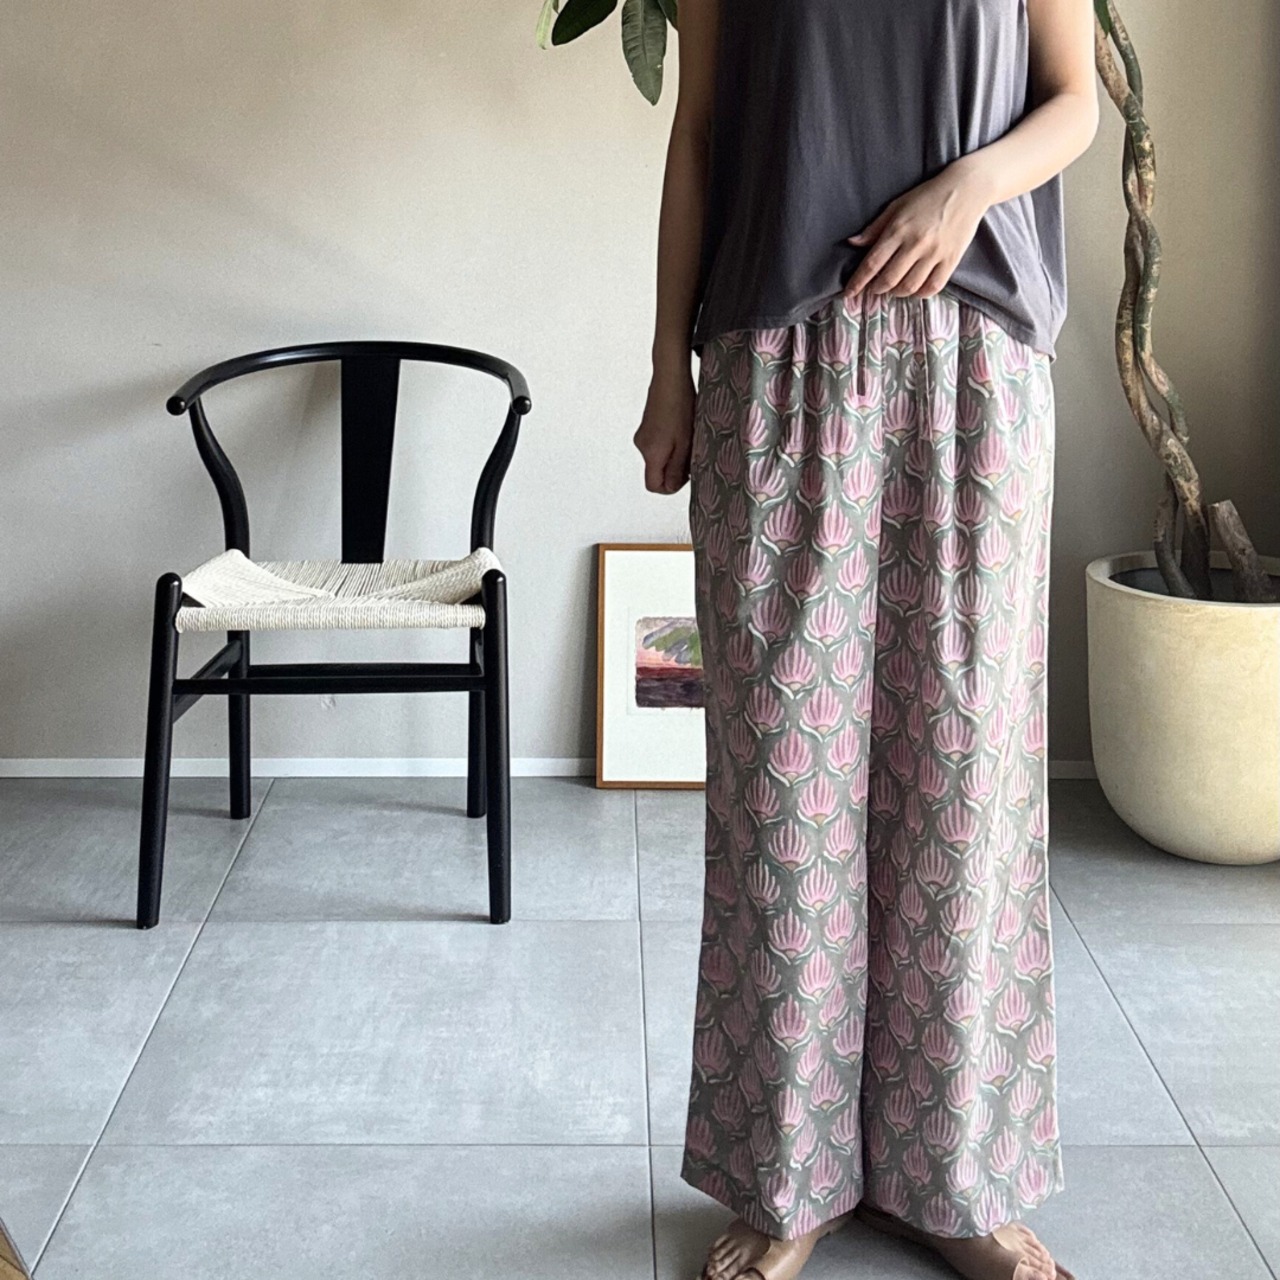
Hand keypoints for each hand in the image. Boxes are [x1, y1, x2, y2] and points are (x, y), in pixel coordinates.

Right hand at [634, 371, 695, 494]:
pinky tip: (682, 427)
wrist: (670, 377)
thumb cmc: (680, 407)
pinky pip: (659, 444)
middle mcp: (642, 446)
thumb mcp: (686, 443)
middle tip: (692, 453)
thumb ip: (677, 469)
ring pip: (659, 457)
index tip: (686, 474)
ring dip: (675, 453)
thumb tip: (670, 487)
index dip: (671, 486)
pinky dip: (671, 442)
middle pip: (657, 471)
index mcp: (650, 453)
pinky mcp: (647, 425)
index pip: (653, 486)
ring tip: (688, 436)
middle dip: (675, 468)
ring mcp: (643, 435)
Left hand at [843, 161, 992, 300]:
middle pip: (889, 279)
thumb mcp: (897, 206)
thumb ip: (875, 228)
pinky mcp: (951, 260)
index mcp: (898, 230)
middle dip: (876, 289)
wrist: (966, 189)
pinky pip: (932, 287)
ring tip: (893, 288)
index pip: (872, 263)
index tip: (849, 293)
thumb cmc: (927, 196)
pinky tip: (915, 289)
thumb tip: (852, 243)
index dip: (858, 282)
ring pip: (909, 287)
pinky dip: (920, 293)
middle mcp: (915, 244)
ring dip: (897, 292)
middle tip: (874, 288)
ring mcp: (934, 253)